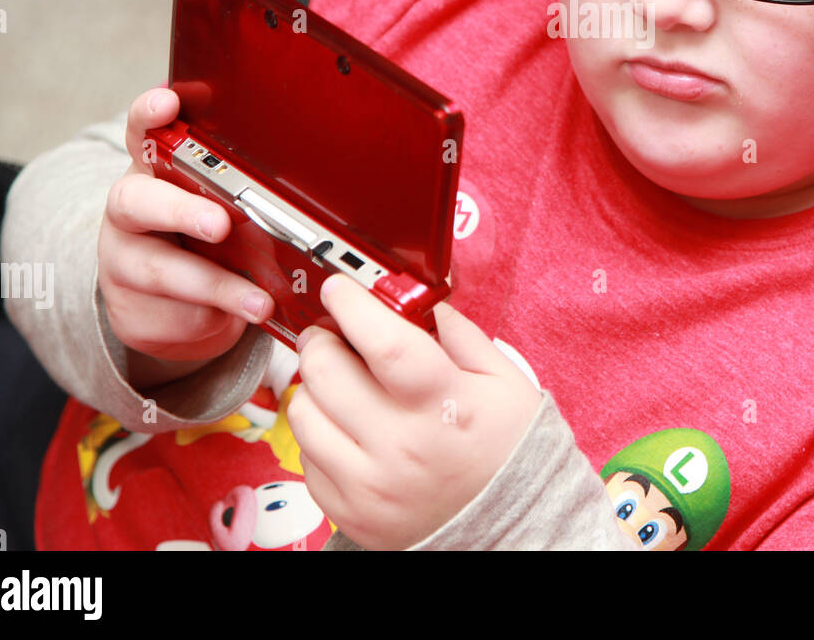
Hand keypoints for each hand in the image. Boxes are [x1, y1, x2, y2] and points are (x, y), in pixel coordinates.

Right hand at [98, 87, 272, 381]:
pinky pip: (169, 314)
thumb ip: (241, 188)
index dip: (150, 115)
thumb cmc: (207, 238)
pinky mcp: (131, 310)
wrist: (172, 307)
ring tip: (258, 300)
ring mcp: (123, 261)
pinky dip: (211, 318)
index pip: (144, 132)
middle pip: (136, 200)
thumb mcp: (223, 205)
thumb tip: (307, 187)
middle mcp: (131, 210)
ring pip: (157, 268)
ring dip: (213, 284)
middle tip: (220, 223)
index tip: (169, 102)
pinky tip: (242, 318)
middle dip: (181, 210)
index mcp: (155, 171)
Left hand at [288, 274, 541, 548]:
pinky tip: (347, 426)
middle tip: (332, 333)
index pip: (384, 343)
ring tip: (338, 382)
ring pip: (303, 413)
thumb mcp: (505, 382)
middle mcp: (400, 446)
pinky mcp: (348, 511)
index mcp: (443, 405)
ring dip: (313, 386)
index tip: (340, 288)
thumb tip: (426, 306)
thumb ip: (463, 336)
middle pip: (327, 373)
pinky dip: (319, 432)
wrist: (510, 525)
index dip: (353, 306)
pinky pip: (306, 457)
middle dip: (321, 339)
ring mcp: (369, 484)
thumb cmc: (507, 450)